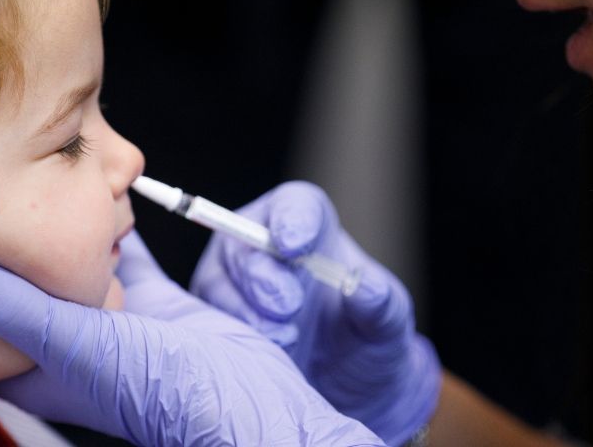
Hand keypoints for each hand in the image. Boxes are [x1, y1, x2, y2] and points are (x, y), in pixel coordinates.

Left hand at [0, 231, 383, 446]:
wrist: (243, 401)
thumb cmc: (159, 391)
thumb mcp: (77, 344)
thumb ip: (17, 308)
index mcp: (33, 364)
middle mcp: (65, 341)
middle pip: (24, 277)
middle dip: (12, 236)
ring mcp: (108, 321)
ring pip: (72, 259)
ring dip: (64, 222)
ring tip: (44, 179)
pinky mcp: (150, 301)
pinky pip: (122, 251)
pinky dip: (116, 224)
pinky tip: (110, 193)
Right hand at [190, 181, 440, 446]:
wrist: (344, 387)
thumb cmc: (365, 339)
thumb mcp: (387, 323)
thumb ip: (381, 303)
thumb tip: (364, 284)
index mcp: (307, 225)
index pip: (294, 206)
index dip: (291, 220)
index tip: (294, 246)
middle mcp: (261, 244)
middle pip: (244, 241)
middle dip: (263, 274)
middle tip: (288, 307)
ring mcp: (230, 281)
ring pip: (219, 283)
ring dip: (247, 312)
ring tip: (285, 340)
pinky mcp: (211, 317)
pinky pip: (205, 321)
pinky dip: (230, 337)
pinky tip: (258, 357)